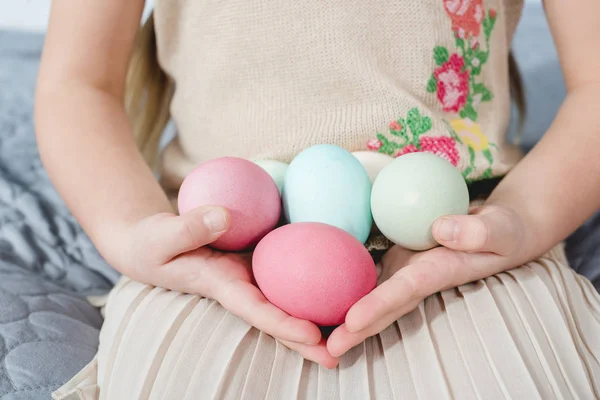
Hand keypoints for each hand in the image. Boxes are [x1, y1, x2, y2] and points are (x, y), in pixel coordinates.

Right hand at [119, 206, 338, 367]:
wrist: (154, 243)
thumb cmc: (151, 244)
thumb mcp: (160, 235)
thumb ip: (187, 227)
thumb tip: (224, 216)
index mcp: (223, 287)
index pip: (257, 311)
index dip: (284, 325)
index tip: (313, 336)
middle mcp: (245, 287)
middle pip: (283, 314)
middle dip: (311, 337)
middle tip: (345, 351)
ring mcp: (255, 273)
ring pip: (291, 295)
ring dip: (319, 310)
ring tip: (357, 321)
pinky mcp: (261, 257)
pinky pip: (290, 265)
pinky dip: (313, 274)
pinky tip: (341, 272)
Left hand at [327, 204, 528, 356]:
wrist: (500, 233)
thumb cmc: (504, 230)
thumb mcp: (501, 228)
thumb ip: (478, 230)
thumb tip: (441, 229)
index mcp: (439, 273)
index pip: (404, 291)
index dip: (378, 305)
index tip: (352, 321)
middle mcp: (417, 279)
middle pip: (381, 306)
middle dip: (354, 329)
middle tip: (322, 348)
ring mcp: (406, 272)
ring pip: (371, 296)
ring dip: (344, 315)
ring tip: (312, 333)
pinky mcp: (399, 261)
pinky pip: (369, 274)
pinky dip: (345, 286)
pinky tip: (320, 293)